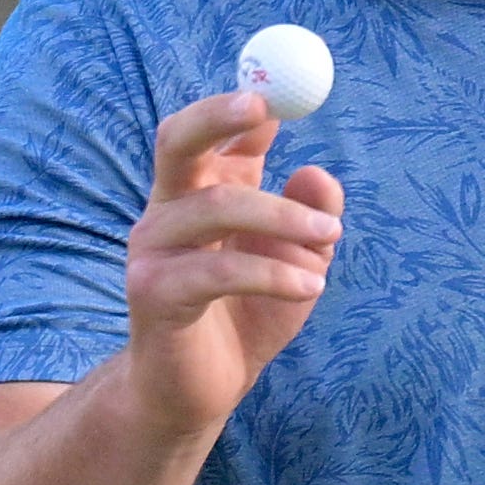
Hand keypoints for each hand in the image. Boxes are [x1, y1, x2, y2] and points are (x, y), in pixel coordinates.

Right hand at [120, 90, 344, 441]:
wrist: (197, 393)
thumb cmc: (244, 320)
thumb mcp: (295, 263)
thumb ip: (310, 221)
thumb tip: (318, 173)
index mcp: (199, 193)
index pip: (212, 131)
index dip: (243, 105)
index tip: (283, 91)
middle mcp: (167, 211)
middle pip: (177, 140)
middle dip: (217, 114)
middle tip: (266, 109)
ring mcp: (153, 250)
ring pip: (215, 204)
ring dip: (283, 215)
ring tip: (331, 236)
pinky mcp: (153, 294)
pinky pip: (218, 270)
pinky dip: (273, 272)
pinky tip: (310, 284)